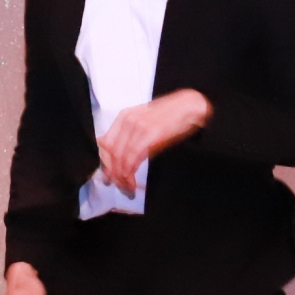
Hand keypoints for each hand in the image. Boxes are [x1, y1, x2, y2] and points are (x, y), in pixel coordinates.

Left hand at [95, 88, 210, 193]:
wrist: (190, 106)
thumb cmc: (171, 117)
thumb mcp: (145, 124)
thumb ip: (131, 137)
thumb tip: (122, 159)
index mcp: (124, 116)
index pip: (104, 143)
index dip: (104, 163)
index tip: (107, 176)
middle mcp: (127, 121)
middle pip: (110, 152)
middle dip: (112, 173)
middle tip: (117, 186)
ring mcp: (138, 127)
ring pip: (120, 158)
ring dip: (121, 177)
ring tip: (126, 188)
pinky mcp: (149, 135)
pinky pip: (132, 158)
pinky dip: (129, 173)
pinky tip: (132, 182)